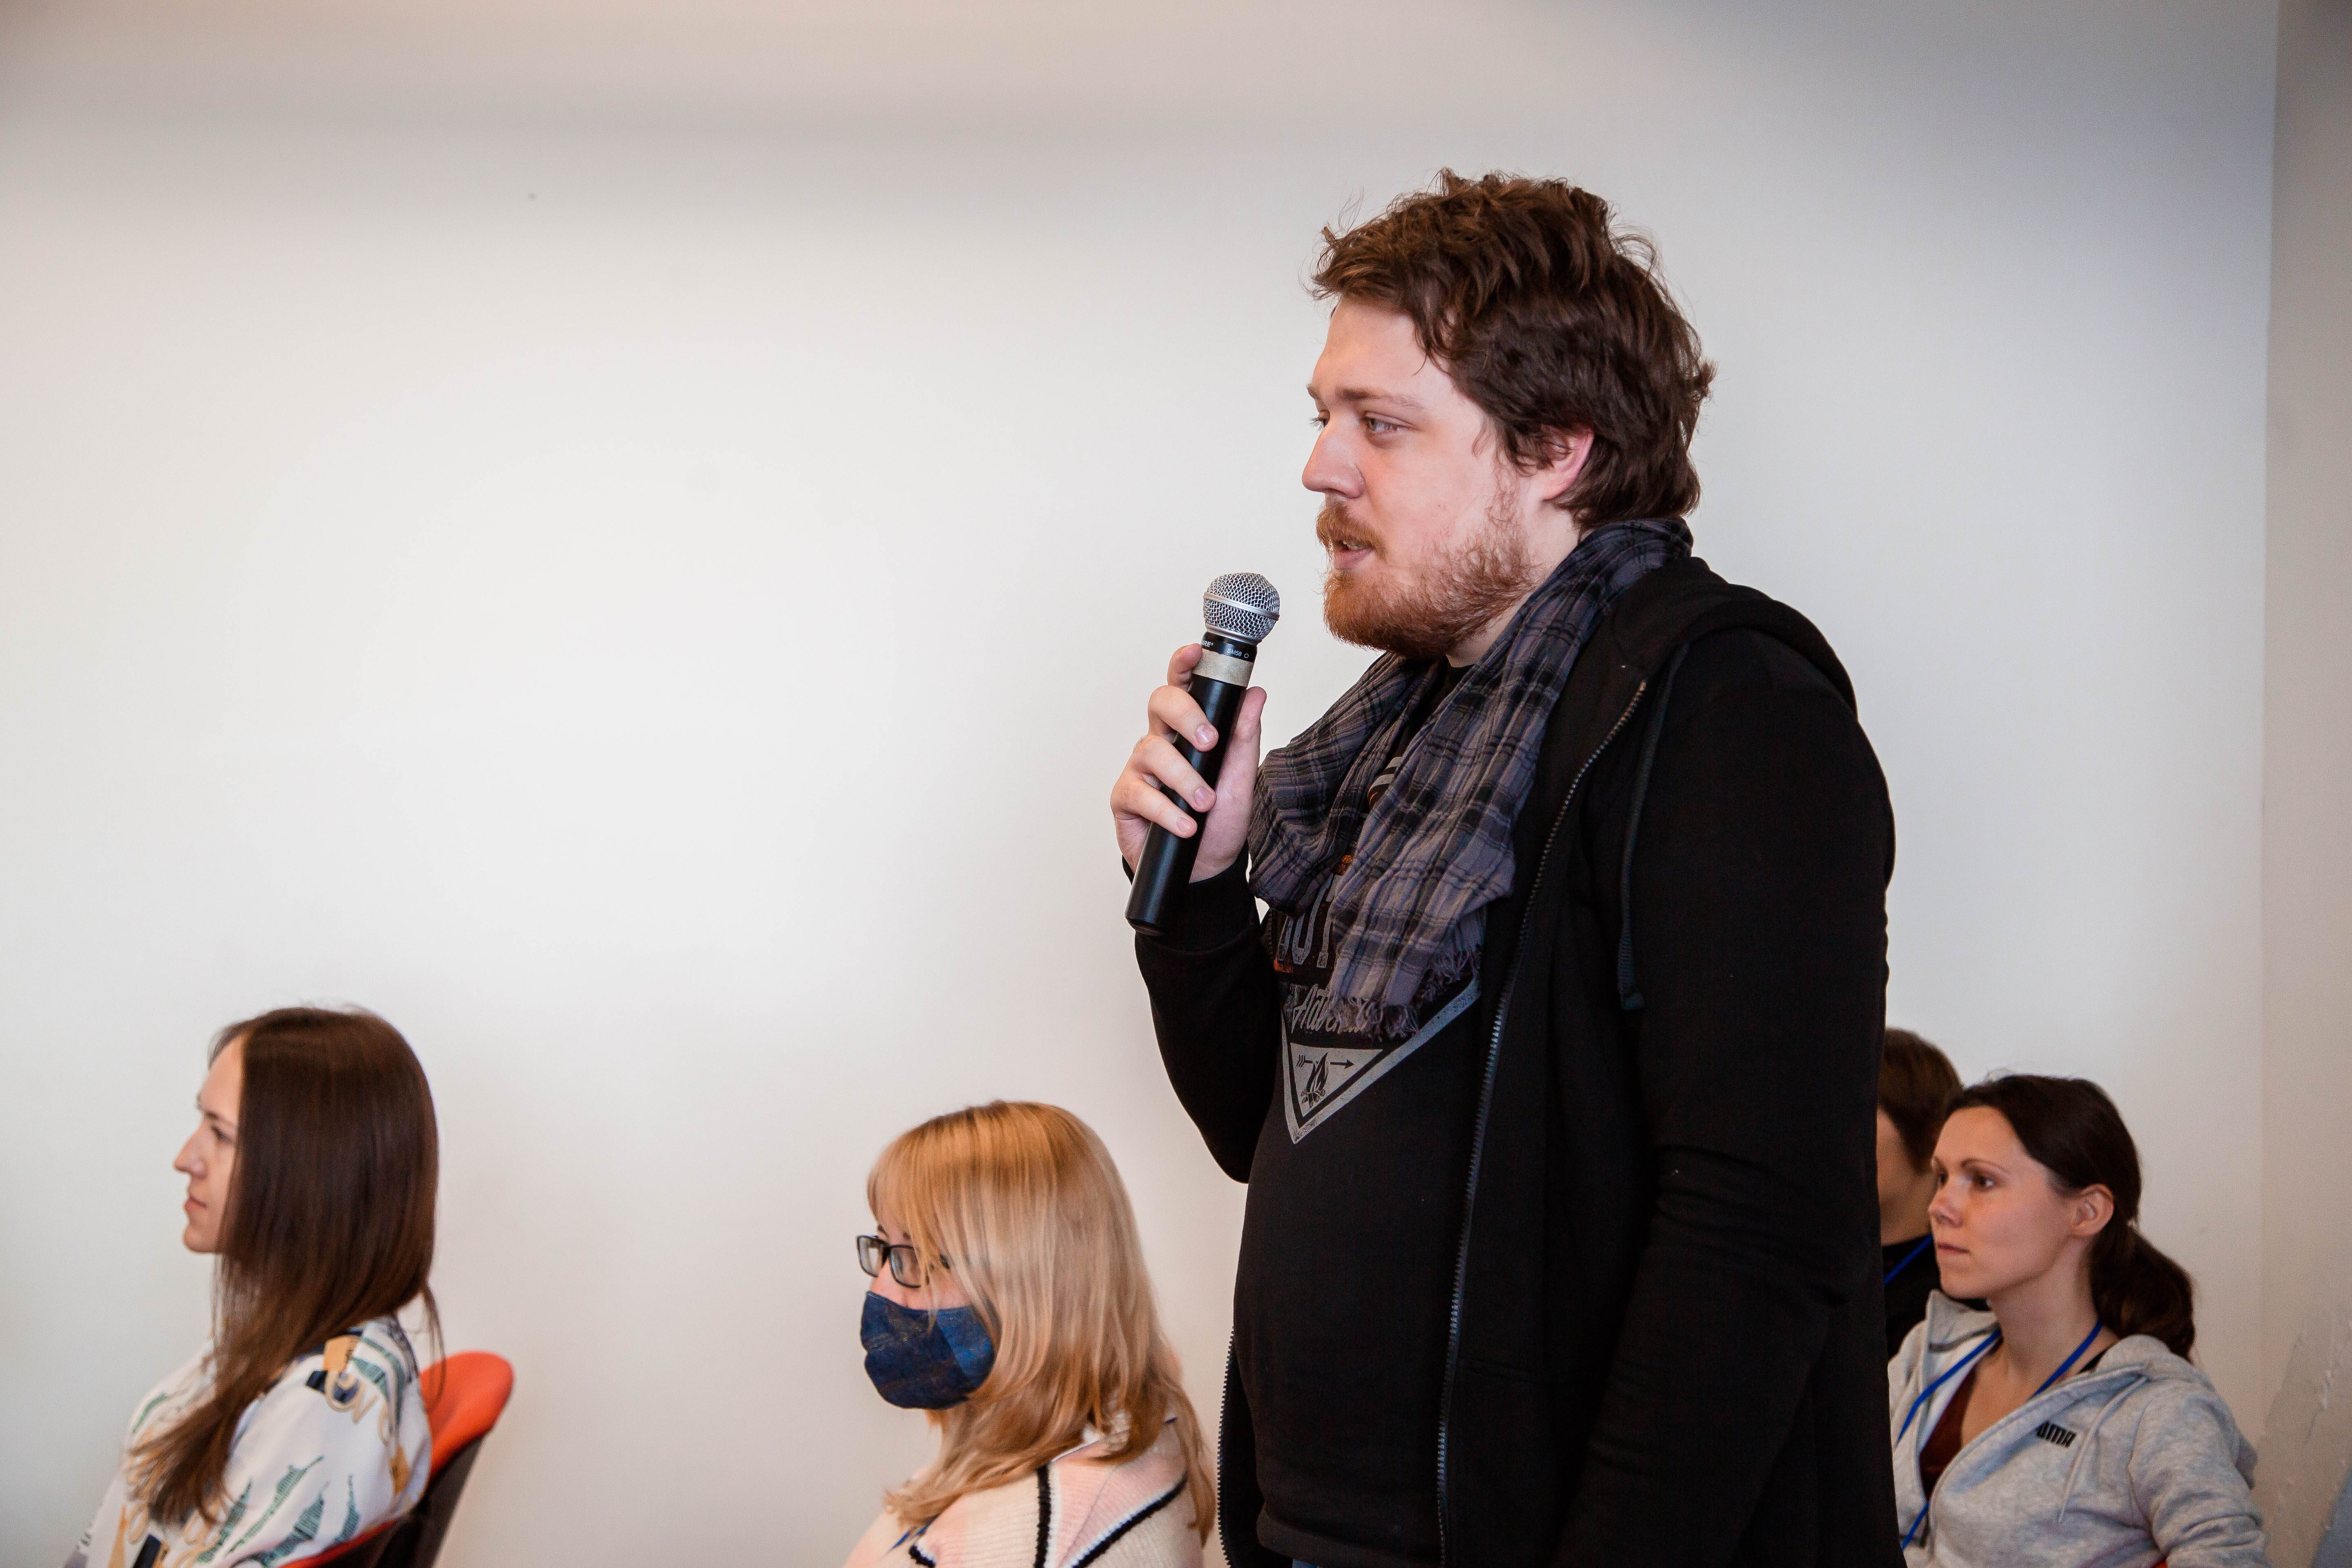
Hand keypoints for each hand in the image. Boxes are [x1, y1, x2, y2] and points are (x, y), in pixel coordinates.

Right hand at [1111, 644, 1268, 881]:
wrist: (1205, 868)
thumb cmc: (1219, 820)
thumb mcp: (1240, 776)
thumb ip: (1245, 734)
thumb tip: (1256, 693)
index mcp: (1188, 728)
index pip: (1182, 686)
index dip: (1183, 664)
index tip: (1194, 651)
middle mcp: (1161, 740)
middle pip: (1160, 702)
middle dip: (1185, 715)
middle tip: (1210, 742)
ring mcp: (1141, 768)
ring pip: (1152, 750)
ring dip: (1184, 778)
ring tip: (1205, 803)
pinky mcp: (1126, 798)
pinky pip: (1139, 792)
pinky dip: (1166, 810)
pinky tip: (1185, 825)